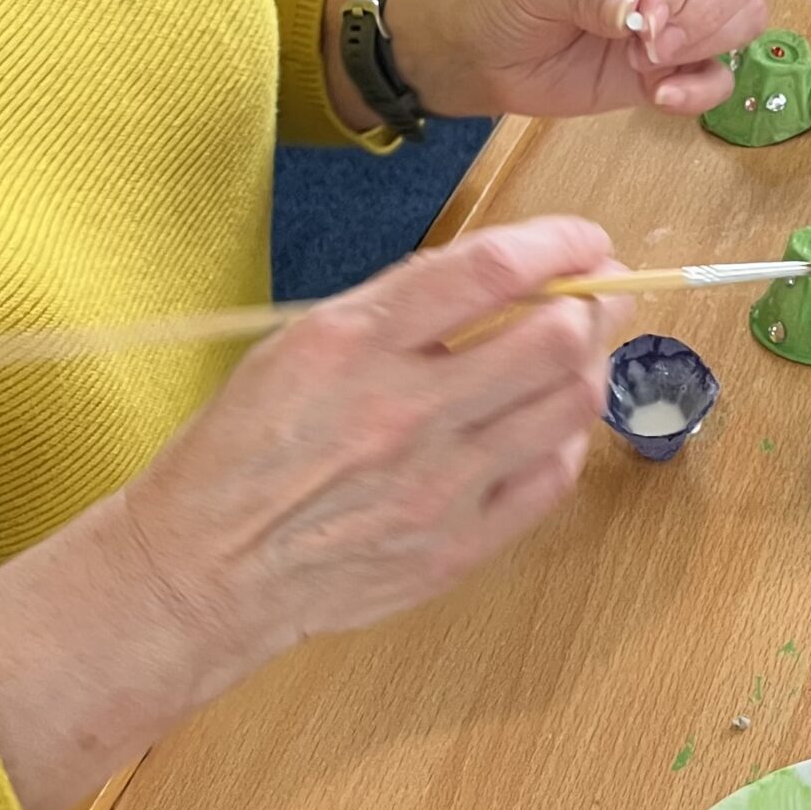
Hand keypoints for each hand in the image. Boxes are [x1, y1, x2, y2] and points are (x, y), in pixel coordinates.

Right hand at [123, 217, 628, 669]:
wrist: (208, 569)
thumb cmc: (247, 446)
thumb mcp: (302, 341)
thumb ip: (403, 305)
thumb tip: (508, 273)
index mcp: (356, 343)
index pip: (492, 271)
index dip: (560, 244)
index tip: (585, 240)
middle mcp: (406, 411)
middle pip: (554, 338)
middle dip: (598, 302)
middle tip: (602, 293)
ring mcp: (439, 485)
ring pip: (570, 404)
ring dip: (589, 364)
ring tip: (579, 352)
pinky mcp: (459, 546)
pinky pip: (554, 476)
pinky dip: (565, 437)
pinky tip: (547, 422)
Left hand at [392, 0, 765, 120]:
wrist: (479, 51)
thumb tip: (637, 13)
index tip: (646, 17)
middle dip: (704, 15)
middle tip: (650, 46)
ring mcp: (676, 12)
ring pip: (742, 18)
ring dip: (704, 47)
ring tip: (645, 67)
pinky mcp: (672, 62)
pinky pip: (719, 75)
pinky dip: (700, 90)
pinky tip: (660, 97)